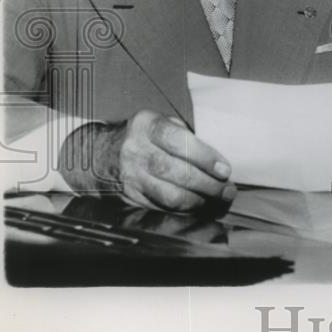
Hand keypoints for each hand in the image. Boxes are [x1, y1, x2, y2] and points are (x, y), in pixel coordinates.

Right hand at [61, 110, 235, 212]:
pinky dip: (185, 209)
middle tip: (228, 189)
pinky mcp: (130, 197)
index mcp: (146, 125)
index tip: (225, 170)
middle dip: (208, 184)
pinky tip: (200, 205)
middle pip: (176, 172)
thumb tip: (219, 162)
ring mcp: (131, 176)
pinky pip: (163, 207)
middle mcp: (135, 150)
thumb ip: (186, 136)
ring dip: (200, 200)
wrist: (103, 152)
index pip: (179, 141)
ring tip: (218, 199)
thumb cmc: (146, 136)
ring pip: (170, 195)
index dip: (205, 157)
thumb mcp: (161, 122)